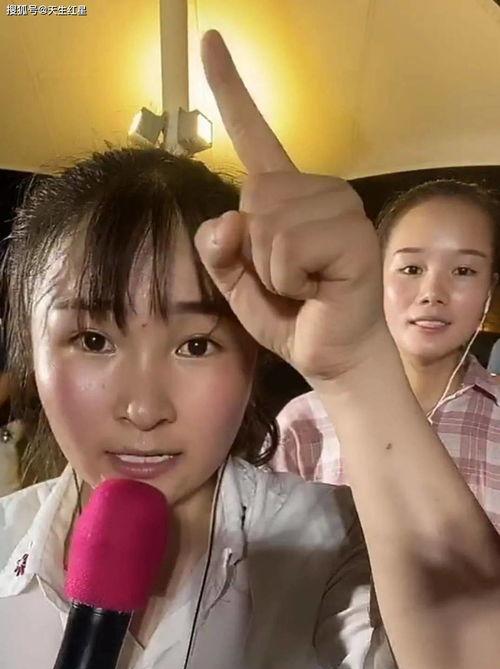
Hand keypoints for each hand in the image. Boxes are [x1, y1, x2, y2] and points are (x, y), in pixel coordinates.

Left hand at [195, 31, 384, 382]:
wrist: (331, 356)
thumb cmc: (291, 315)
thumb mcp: (237, 283)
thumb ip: (219, 250)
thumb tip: (225, 221)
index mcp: (288, 195)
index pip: (255, 135)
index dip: (230, 90)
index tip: (211, 41)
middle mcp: (318, 189)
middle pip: (251, 194)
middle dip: (253, 250)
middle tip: (286, 278)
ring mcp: (340, 207)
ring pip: (267, 223)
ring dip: (271, 270)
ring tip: (302, 286)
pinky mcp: (352, 233)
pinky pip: (288, 246)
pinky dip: (288, 279)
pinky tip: (316, 289)